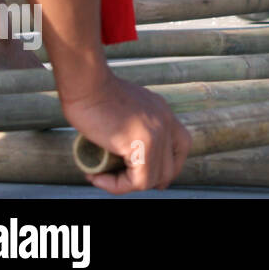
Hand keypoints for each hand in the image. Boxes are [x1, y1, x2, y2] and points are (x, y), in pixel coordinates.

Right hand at [59, 73, 190, 193]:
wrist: (86, 83)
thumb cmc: (93, 94)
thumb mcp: (124, 108)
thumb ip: (132, 123)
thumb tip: (123, 147)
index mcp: (164, 113)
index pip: (182, 145)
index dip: (167, 166)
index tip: (140, 172)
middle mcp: (166, 122)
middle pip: (171, 166)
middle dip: (147, 180)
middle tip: (117, 179)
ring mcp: (157, 133)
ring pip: (153, 178)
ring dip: (125, 184)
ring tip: (100, 176)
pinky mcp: (142, 143)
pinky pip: (138, 181)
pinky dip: (116, 186)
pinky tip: (96, 177)